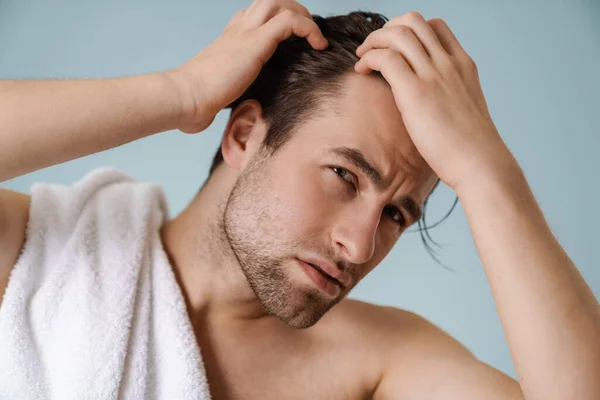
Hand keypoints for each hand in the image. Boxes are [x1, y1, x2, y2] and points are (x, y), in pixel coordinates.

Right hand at [165, 0, 327, 133]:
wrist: (185, 97)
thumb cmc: (194, 102)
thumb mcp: (215, 96)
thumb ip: (223, 98)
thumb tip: (222, 115)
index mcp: (227, 41)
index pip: (250, 17)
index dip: (273, 22)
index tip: (290, 41)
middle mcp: (237, 31)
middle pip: (268, 2)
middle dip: (292, 11)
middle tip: (307, 34)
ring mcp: (246, 33)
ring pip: (279, 2)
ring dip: (302, 14)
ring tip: (315, 36)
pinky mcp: (256, 42)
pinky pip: (290, 21)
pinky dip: (310, 28)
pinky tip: (319, 46)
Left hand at [355, 12, 515, 190]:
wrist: (480, 163)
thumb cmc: (470, 147)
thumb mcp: (463, 109)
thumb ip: (448, 96)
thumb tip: (431, 104)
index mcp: (463, 65)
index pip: (435, 26)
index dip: (408, 31)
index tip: (394, 49)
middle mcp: (449, 63)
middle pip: (413, 21)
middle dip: (386, 29)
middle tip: (373, 50)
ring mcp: (434, 74)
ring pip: (398, 33)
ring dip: (373, 41)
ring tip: (362, 58)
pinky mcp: (416, 91)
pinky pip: (386, 57)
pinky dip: (369, 58)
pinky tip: (362, 71)